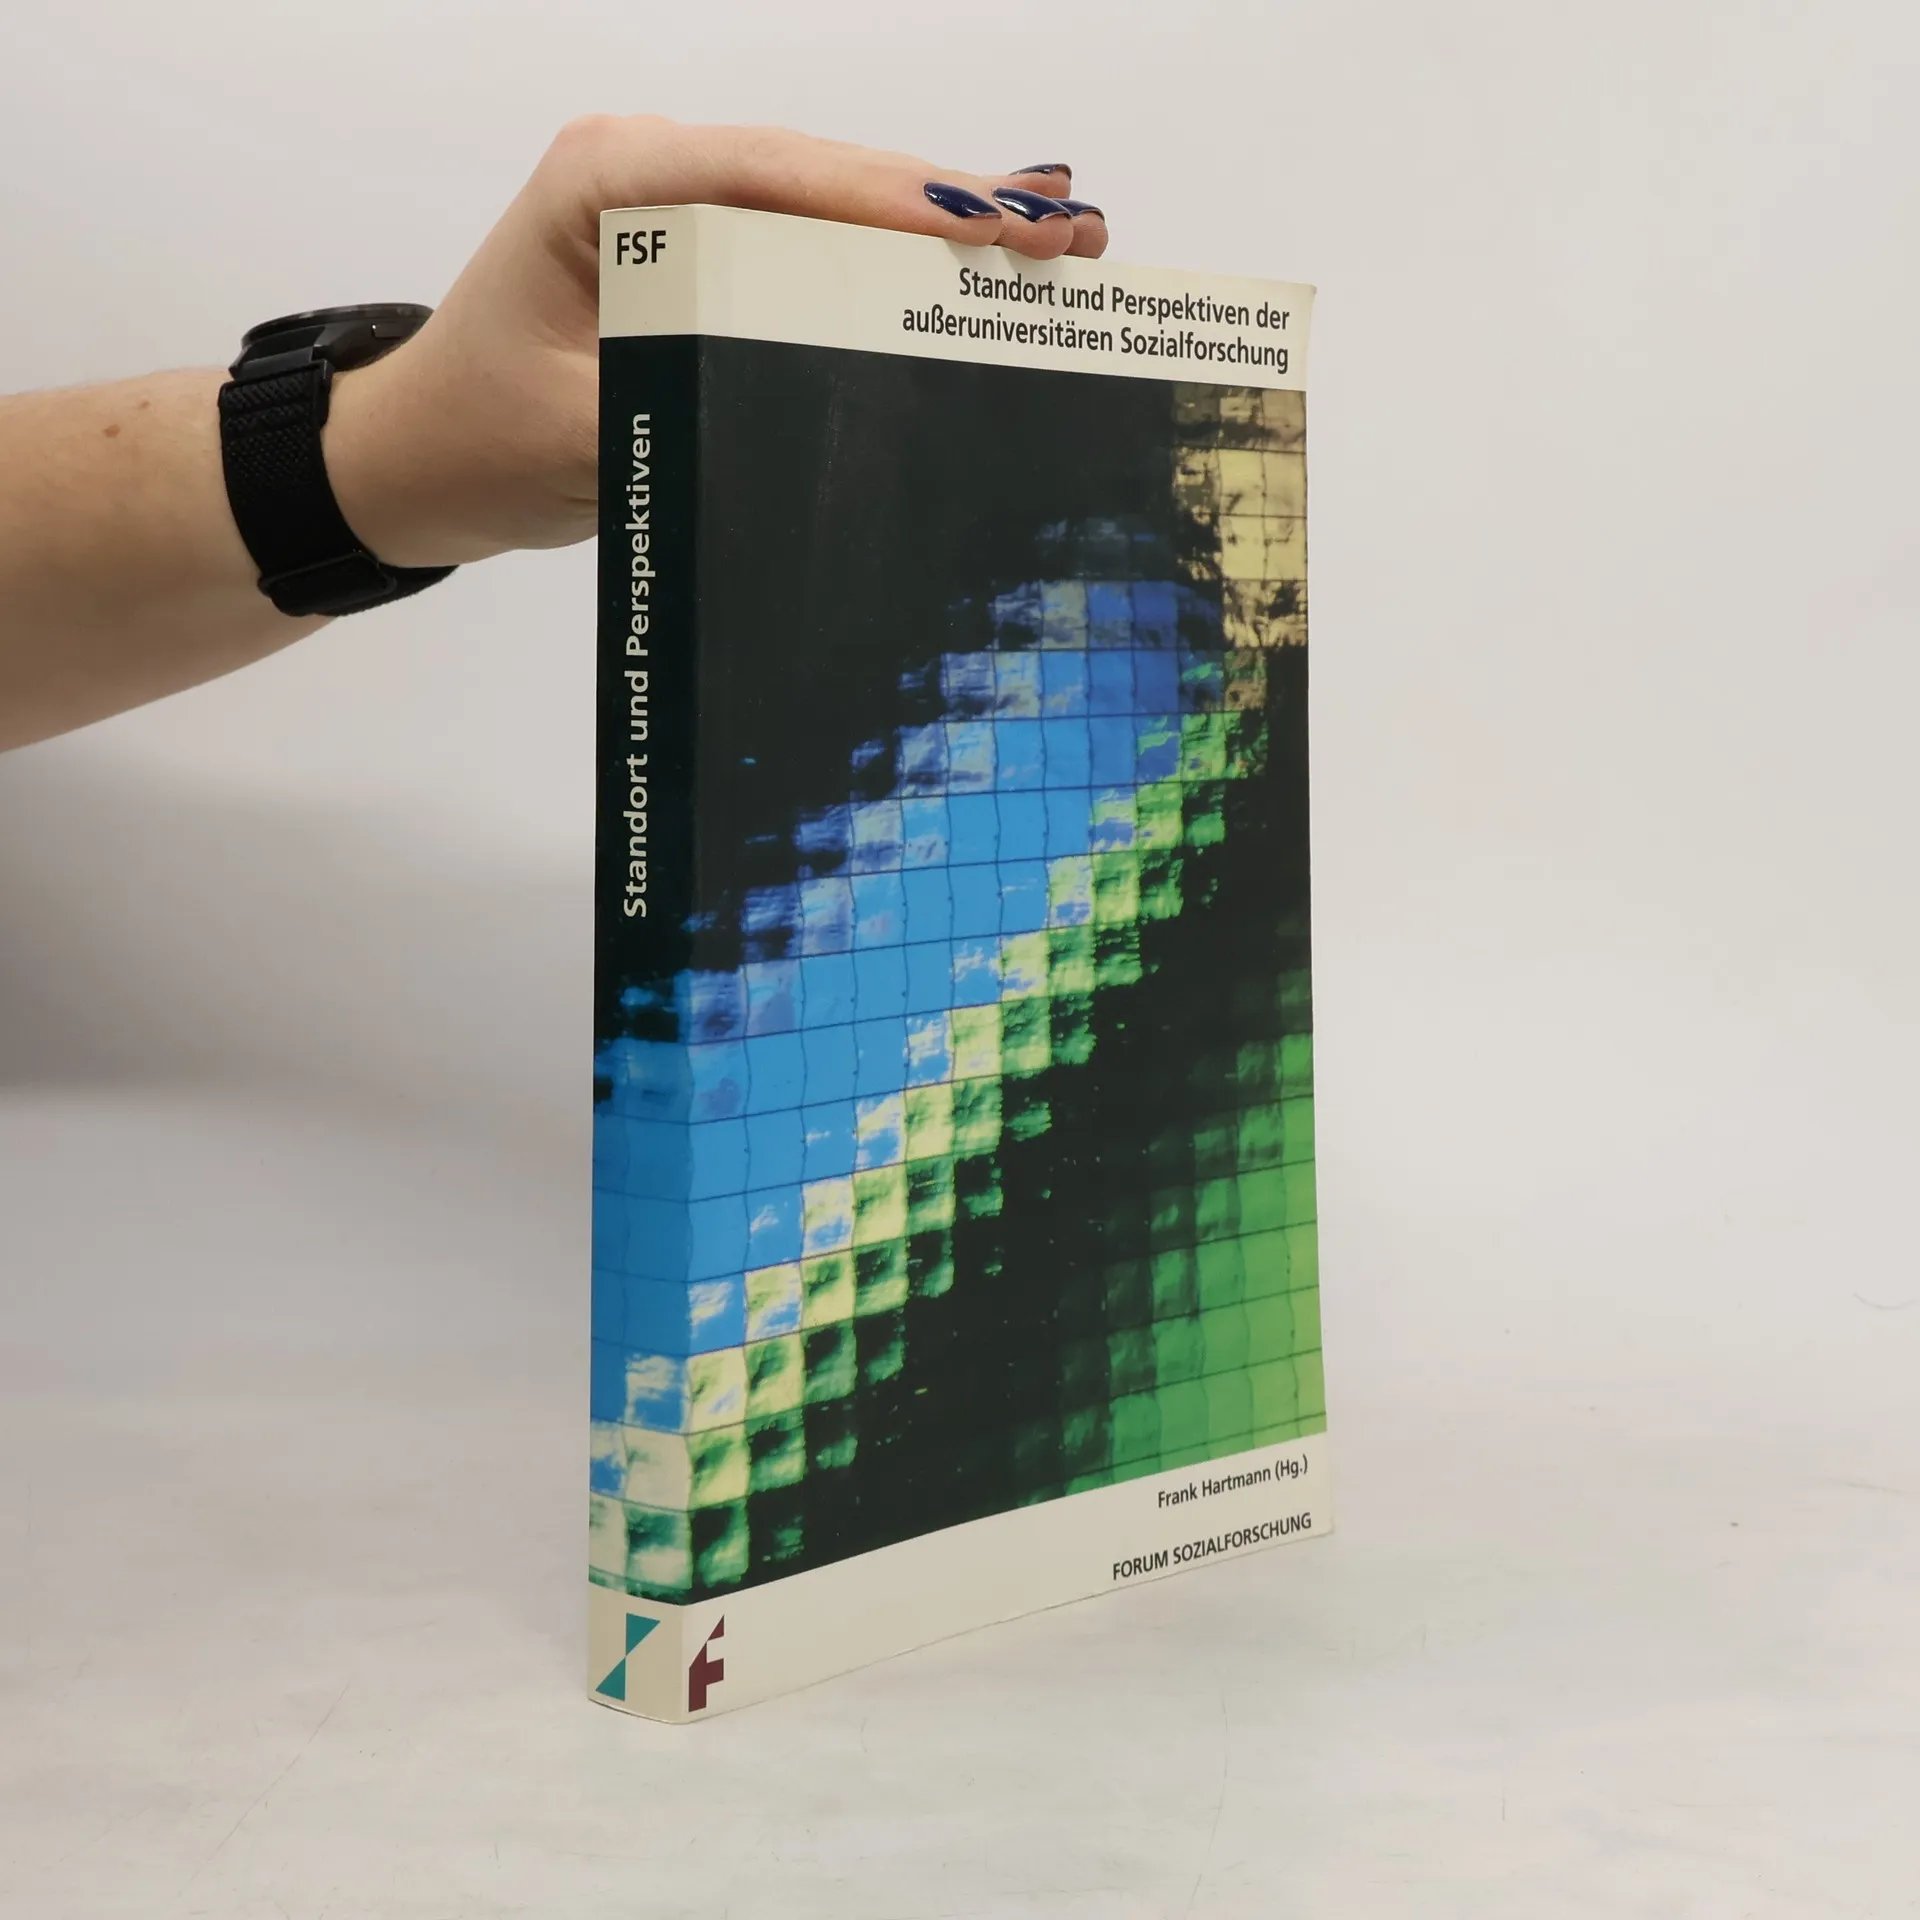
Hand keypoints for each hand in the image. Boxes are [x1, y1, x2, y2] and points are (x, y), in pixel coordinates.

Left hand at [327, 119, 1109, 570]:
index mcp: (605, 182)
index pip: (769, 174)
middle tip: (1069, 234)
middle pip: (821, 175)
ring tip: (1055, 246)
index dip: (889, 201)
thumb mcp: (579, 434)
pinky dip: (890, 267)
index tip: (992, 232)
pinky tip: (972, 275)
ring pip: (828, 206)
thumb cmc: (474, 442)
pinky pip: (807, 252)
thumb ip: (694, 405)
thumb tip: (821, 408)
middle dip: (946, 208)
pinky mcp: (698, 260)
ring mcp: (677, 212)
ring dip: (936, 231)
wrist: (417, 460)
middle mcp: (650, 174)